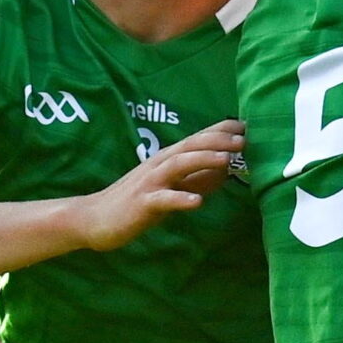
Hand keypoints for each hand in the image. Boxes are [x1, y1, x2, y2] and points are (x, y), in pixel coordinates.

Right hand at [70, 121, 244, 251]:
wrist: (96, 217)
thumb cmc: (137, 202)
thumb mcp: (170, 187)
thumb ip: (196, 179)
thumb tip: (225, 172)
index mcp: (167, 158)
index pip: (197, 138)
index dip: (220, 130)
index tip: (246, 124)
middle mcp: (159, 164)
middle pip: (190, 146)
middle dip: (217, 140)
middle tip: (243, 139)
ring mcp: (150, 182)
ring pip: (179, 165)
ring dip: (203, 160)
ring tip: (227, 161)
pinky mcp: (142, 203)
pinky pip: (163, 200)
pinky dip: (181, 198)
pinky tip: (197, 202)